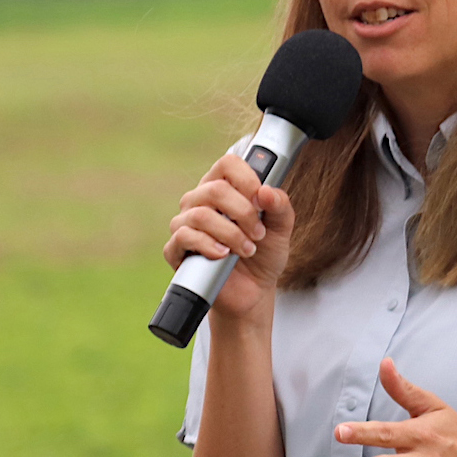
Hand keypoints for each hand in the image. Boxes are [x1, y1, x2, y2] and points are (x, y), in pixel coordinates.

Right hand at [163, 153, 294, 317]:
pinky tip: (223, 256)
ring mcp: (184, 223)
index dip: (247, 179)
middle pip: (215, 189)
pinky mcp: (175, 249)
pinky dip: (209, 246)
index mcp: (223, 187)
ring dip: (231, 234)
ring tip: (247, 250)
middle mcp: (200, 200)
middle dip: (243, 213)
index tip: (261, 201)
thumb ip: (280, 206)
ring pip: (201, 215)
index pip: (227, 164)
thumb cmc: (263, 254)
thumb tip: (266, 191)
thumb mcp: (282, 229)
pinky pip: (184, 238)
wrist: (252, 291)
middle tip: (258, 233)